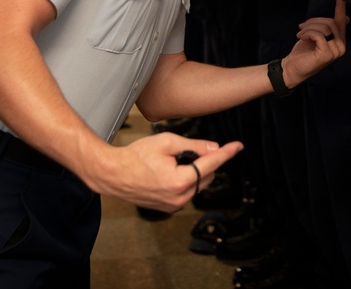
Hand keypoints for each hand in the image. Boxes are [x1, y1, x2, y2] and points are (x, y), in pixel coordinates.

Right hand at [87, 131, 242, 211]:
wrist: (113, 174)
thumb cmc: (135, 156)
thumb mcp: (167, 142)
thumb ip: (194, 145)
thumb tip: (213, 147)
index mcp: (180, 180)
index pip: (211, 164)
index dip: (226, 153)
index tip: (238, 146)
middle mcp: (179, 197)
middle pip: (207, 176)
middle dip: (205, 161)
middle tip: (192, 149)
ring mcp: (173, 205)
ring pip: (198, 185)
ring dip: (196, 172)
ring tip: (175, 162)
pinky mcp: (168, 208)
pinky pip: (186, 193)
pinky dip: (186, 181)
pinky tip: (170, 172)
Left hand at [281, 0, 347, 87]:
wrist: (292, 67)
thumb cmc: (304, 51)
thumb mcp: (316, 35)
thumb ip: (328, 27)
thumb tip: (346, 18)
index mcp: (340, 41)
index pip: (341, 22)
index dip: (341, 8)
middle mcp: (341, 46)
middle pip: (331, 22)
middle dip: (314, 22)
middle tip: (301, 27)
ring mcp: (335, 52)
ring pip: (325, 28)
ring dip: (309, 28)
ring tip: (300, 34)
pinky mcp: (327, 54)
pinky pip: (319, 35)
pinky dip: (308, 33)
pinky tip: (301, 37)